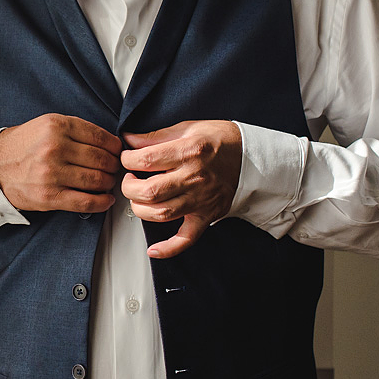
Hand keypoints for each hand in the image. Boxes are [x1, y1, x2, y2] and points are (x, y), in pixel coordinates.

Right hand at [0, 114, 123, 212]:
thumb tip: (109, 142)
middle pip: (102, 159)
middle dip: (113, 166)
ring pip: (97, 180)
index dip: (115, 146)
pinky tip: (105, 199)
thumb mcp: (46, 125)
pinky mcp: (50, 195)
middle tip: (113, 168)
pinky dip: (102, 202)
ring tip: (106, 182)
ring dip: (108, 183)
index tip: (117, 152)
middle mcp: (55, 148)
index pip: (100, 137)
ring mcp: (52, 173)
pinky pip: (86, 201)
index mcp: (57, 126)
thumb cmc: (21, 147)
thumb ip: (75, 130)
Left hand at [120, 121, 241, 258]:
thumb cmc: (220, 140)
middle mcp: (194, 178)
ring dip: (140, 209)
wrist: (251, 155)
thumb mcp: (188, 127)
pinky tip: (154, 250)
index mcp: (188, 152)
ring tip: (138, 198)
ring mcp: (201, 200)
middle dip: (129, 187)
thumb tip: (129, 140)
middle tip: (130, 179)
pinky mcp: (207, 215)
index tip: (127, 158)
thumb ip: (156, 136)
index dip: (127, 160)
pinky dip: (168, 248)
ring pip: (161, 214)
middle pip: (149, 191)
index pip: (145, 160)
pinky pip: (187, 238)